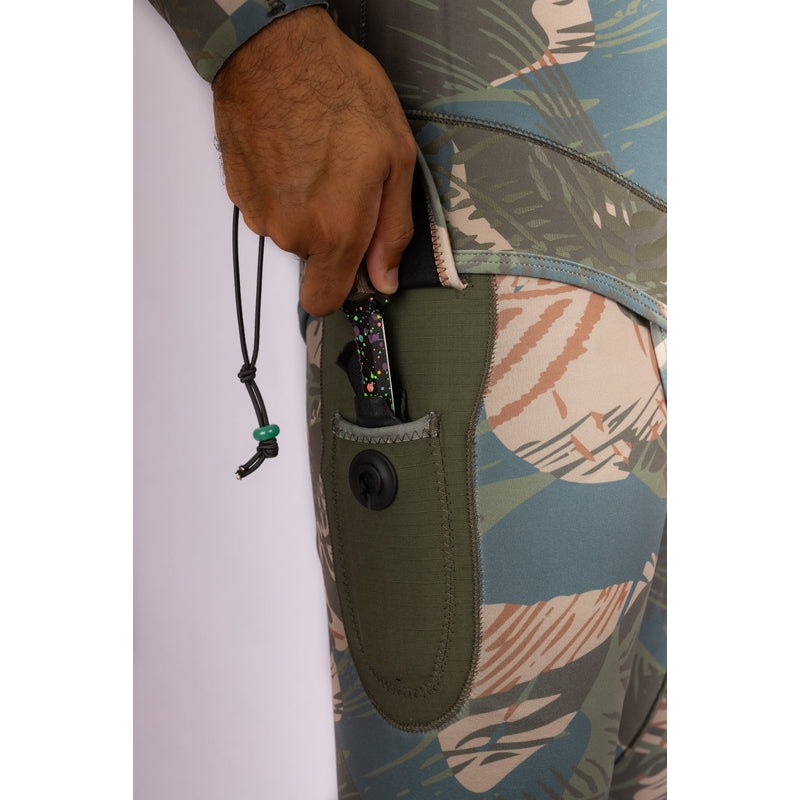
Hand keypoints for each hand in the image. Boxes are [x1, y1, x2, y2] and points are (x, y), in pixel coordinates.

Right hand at [212, 7, 416, 316]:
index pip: (324, 301)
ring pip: (291, 232)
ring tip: (319, 158)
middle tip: (347, 181)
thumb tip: (385, 278)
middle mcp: (292, 231)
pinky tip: (294, 152)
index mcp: (335, 230)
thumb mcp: (395, 159)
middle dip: (333, 232)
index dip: (342, 288)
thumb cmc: (339, 92)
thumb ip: (392, 230)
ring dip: (307, 207)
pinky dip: (283, 189)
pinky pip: (269, 208)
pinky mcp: (239, 191)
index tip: (354, 264)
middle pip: (314, 260)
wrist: (273, 48)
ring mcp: (260, 212)